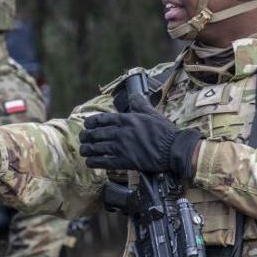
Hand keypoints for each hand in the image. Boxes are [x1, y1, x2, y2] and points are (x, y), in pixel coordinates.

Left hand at [79, 92, 200, 177]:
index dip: (91, 122)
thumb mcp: (152, 113)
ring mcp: (122, 148)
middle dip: (86, 136)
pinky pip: (105, 162)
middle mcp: (122, 133)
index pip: (102, 119)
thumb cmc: (164, 132)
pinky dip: (95, 162)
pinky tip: (90, 162)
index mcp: (127, 120)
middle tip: (82, 138)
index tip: (87, 124)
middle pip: (96, 134)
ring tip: (83, 150)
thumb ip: (140, 104)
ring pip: (98, 148)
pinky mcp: (126, 161)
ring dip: (88, 149)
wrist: (174, 149)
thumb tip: (134, 95)